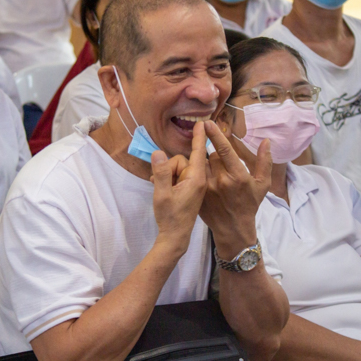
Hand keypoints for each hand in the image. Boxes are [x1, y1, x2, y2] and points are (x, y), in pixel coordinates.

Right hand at [150, 122, 207, 251]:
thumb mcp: (161, 194)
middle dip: (169, 168)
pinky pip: (178, 176)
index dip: (198, 137)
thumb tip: (158, 152)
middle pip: (181, 161)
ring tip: (163, 191)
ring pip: (177, 168)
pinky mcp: (190, 189)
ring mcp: (194, 184)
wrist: (176, 237)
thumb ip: (160, 172)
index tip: (201, 123)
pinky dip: (169, 180)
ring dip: (167, 175)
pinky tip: (162, 190)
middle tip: (163, 185)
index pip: (198, 152)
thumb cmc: (170, 217)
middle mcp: (198, 179)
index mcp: (196, 179)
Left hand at [199, 121, 270, 255]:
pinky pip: (193, 176)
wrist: (233, 228)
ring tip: (215, 175)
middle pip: (212, 156)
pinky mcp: (198, 194)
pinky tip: (202, 179)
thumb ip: (265, 162)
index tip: (207, 123)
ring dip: (207, 165)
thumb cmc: (250, 204)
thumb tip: (266, 141)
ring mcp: (207, 189)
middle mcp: (221, 181)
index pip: (224, 151)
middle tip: (223, 167)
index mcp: (238, 177)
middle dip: (216, 155)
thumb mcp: (262, 185)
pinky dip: (196, 174)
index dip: (215, 135)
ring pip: (202, 165)